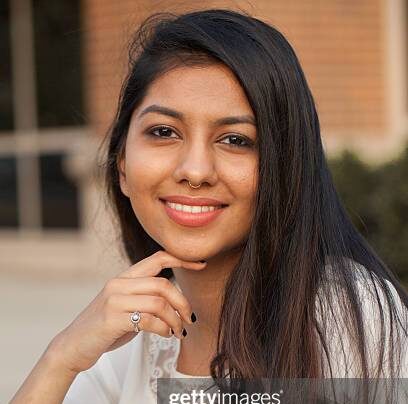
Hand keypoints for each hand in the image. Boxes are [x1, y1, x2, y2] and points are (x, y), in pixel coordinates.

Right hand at [48, 250, 205, 373]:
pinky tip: (165, 334)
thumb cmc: (105, 326)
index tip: (201, 264)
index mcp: (124, 277)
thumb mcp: (125, 304)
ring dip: (175, 319)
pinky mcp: (112, 319)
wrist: (73, 345)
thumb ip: (145, 296)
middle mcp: (119, 283)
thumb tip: (175, 297)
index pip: (157, 258)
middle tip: (189, 318)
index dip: (181, 260)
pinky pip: (149, 320)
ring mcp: (114, 300)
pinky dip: (163, 329)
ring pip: (159, 302)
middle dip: (182, 302)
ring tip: (178, 331)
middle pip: (163, 284)